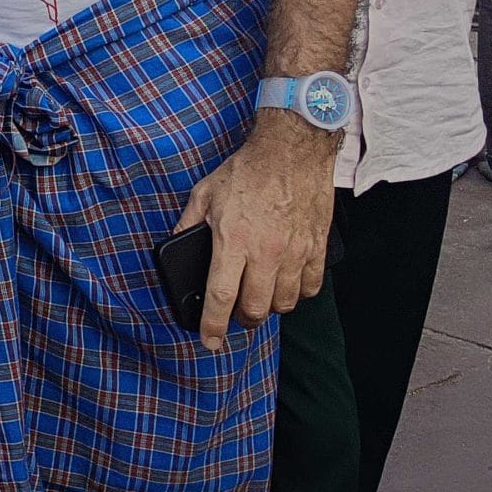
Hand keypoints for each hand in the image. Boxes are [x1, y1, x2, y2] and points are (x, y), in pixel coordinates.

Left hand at [175, 115, 332, 351]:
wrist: (291, 150)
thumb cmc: (246, 171)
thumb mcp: (204, 194)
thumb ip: (188, 225)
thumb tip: (176, 246)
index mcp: (233, 240)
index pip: (220, 297)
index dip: (212, 325)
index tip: (208, 341)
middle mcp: (265, 252)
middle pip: (255, 309)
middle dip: (241, 320)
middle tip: (235, 315)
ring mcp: (294, 252)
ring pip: (284, 303)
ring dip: (269, 307)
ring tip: (260, 297)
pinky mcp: (315, 248)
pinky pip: (310, 287)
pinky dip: (298, 293)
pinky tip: (287, 283)